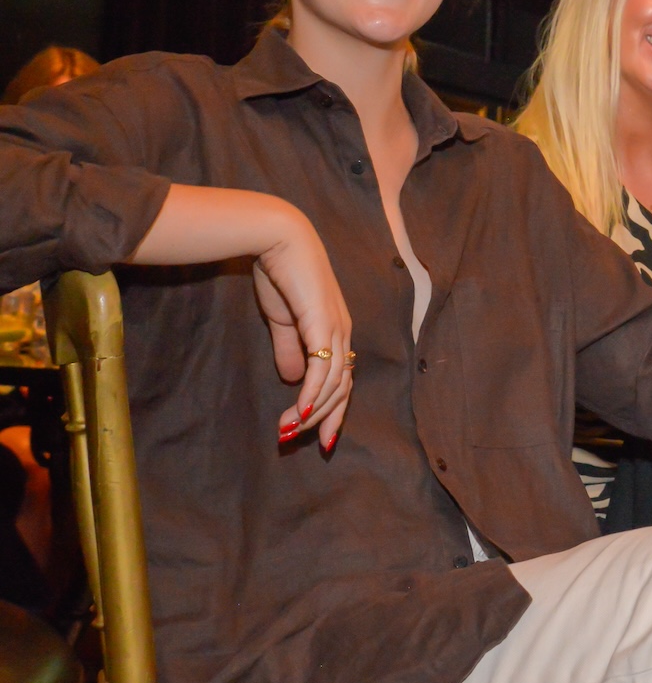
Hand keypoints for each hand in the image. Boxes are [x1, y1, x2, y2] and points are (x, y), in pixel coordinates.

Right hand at [251, 210, 354, 450]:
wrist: (277, 238)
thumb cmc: (280, 273)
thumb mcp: (283, 319)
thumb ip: (290, 348)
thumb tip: (292, 379)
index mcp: (336, 331)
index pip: (341, 379)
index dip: (332, 409)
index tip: (319, 437)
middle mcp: (343, 332)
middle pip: (343, 387)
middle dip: (326, 419)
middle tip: (306, 444)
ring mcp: (336, 327)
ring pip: (333, 382)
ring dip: (311, 412)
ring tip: (289, 432)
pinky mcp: (322, 322)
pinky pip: (322, 367)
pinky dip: (312, 394)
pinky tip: (300, 413)